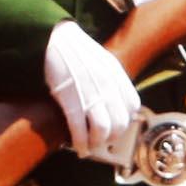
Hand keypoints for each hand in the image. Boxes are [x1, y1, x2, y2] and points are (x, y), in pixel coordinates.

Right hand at [42, 22, 139, 159]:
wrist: (53, 38)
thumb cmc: (74, 51)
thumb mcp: (101, 60)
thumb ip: (111, 79)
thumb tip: (115, 102)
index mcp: (116, 73)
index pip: (132, 105)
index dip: (126, 120)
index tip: (116, 126)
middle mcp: (106, 83)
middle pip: (120, 122)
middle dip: (112, 137)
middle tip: (102, 140)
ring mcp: (89, 91)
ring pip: (103, 129)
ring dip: (96, 142)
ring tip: (90, 145)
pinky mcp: (69, 99)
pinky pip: (80, 129)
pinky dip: (81, 143)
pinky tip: (78, 147)